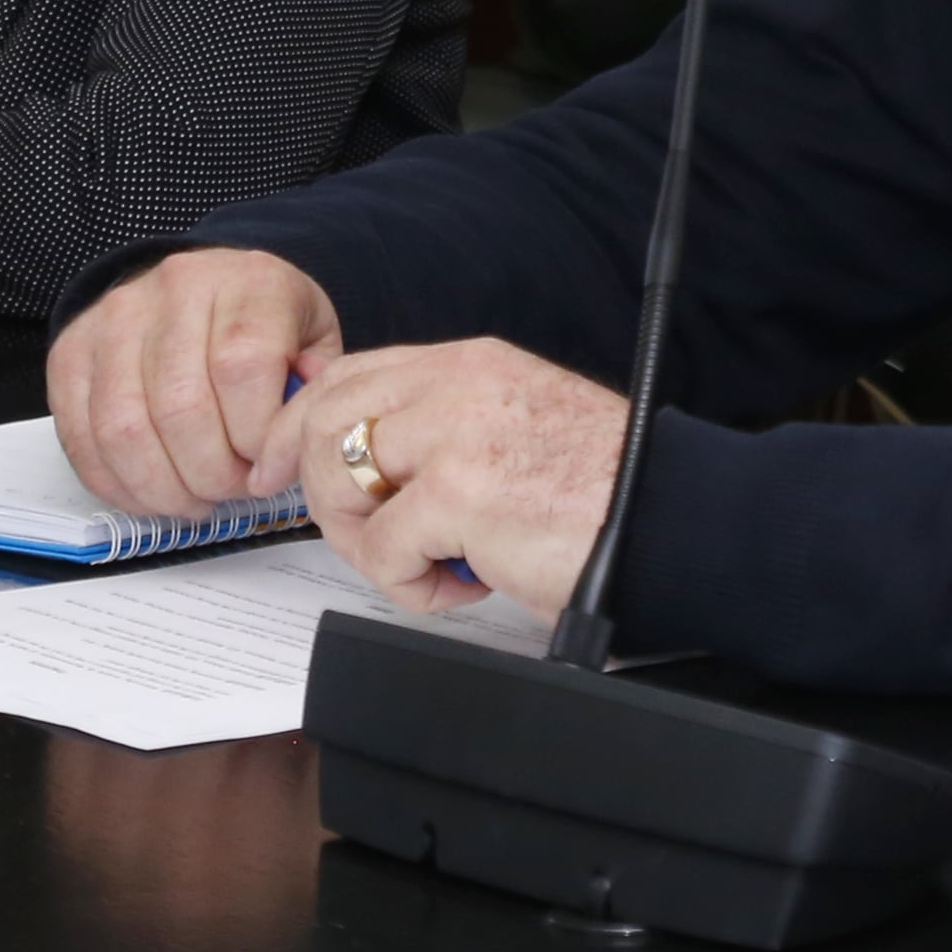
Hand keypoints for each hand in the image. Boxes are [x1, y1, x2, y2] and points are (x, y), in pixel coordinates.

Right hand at [50, 249, 344, 517]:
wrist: (203, 283)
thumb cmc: (264, 318)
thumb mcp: (313, 336)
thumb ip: (314, 387)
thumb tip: (290, 445)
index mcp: (248, 282)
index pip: (242, 366)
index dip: (254, 436)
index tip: (267, 467)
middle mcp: (175, 290)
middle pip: (180, 406)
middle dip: (210, 473)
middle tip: (230, 491)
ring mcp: (114, 319)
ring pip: (124, 429)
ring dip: (161, 486)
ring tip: (193, 500)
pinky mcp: (71, 352)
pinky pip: (81, 436)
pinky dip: (115, 483)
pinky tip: (150, 493)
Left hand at [284, 335, 631, 616]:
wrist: (669, 521)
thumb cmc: (601, 490)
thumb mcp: (513, 424)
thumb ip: (442, 423)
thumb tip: (359, 457)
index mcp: (471, 363)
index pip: (346, 375)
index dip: (298, 428)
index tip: (281, 471)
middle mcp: (460, 385)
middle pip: (323, 423)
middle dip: (324, 493)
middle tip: (369, 538)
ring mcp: (458, 434)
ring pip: (340, 485)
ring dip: (368, 543)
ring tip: (427, 562)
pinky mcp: (461, 494)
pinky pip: (382, 552)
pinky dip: (413, 588)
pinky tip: (465, 583)